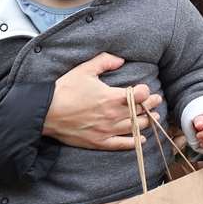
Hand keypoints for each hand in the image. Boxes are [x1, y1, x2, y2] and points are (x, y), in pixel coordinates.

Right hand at [43, 53, 160, 150]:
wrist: (45, 112)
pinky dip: (134, 142)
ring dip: (147, 122)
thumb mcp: (84, 69)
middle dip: (151, 105)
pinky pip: (122, 144)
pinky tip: (141, 139)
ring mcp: (107, 130)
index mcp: (111, 97)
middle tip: (156, 100)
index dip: (145, 91)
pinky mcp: (99, 142)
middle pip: (140, 111)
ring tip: (154, 117)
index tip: (145, 89)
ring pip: (135, 127)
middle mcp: (112, 115)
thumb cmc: (64, 89)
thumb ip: (104, 61)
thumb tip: (121, 59)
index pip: (139, 95)